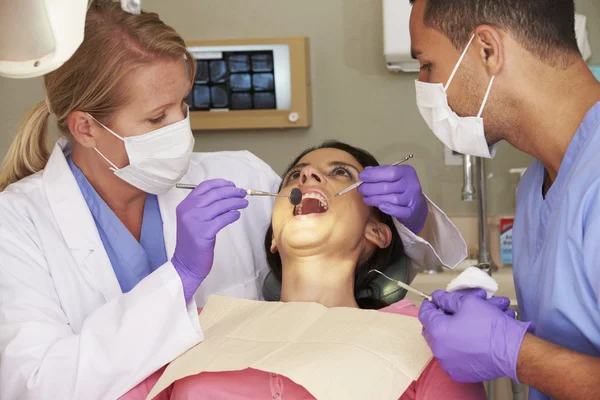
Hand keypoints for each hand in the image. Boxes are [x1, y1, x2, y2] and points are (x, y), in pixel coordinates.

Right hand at [171, 179, 247, 302]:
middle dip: (232, 192)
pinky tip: (237, 215)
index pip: (204, 187)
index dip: (220, 183)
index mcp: (185, 205)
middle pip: (214, 194)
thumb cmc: (192, 242)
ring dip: (235, 202)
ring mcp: (195, 221)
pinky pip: (222, 219)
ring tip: (244, 203)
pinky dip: (232, 215)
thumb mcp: (194, 220)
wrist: (185, 264)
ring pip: (220, 206)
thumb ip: (204, 207)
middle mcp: (188, 210)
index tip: (232, 185)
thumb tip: (226, 196)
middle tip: (243, 193)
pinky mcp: (203, 232)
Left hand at [358, 165, 427, 233]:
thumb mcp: (394, 178)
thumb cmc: (401, 189)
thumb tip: (366, 171)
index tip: (361, 176)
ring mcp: (413, 198)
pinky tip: (380, 206)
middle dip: (370, 188)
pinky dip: (388, 209)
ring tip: (366, 198)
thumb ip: (381, 173)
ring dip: (375, 199)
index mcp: (407, 172)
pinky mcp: (412, 212)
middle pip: (388, 186)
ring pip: (391, 199)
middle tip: (360, 189)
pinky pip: (399, 211)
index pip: (389, 172)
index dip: (374, 175)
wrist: (417, 207)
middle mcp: (412, 184)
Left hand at [418, 289, 532, 382]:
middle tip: (452, 310)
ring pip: (446, 342)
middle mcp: (439, 350)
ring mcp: (449, 364)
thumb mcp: (468, 303)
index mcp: (437, 331)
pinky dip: (460, 346)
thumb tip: (439, 298)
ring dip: (455, 330)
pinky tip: (473, 336)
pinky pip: (455, 356)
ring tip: (470, 321)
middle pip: (434, 329)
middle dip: (442, 317)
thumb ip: (448, 299)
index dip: (431, 304)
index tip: (435, 300)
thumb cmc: (491, 327)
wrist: (512, 351)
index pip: (425, 314)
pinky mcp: (460, 373)